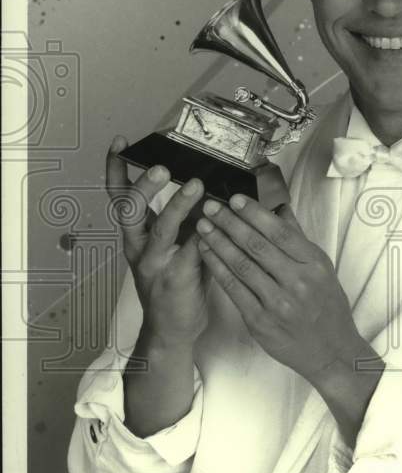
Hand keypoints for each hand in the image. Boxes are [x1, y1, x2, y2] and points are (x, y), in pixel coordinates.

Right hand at [107, 136, 208, 345]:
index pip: (120, 196)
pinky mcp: (175, 280)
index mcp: (137, 234)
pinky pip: (188, 253)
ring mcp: (154, 264)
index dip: (117, 170)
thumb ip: (186, 215)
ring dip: (177, 206)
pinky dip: (201, 235)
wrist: (174, 329)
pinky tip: (213, 222)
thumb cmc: (179, 280)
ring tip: (195, 186)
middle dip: (143, 187)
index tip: (120, 143)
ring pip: (161, 230)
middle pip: (130, 210)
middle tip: (160, 167)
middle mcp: (139, 246)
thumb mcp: (176, 242)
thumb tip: (208, 180)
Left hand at [195, 194, 371, 383]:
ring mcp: (278, 303)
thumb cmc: (327, 307)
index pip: (280, 232)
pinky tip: (206, 253)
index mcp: (314, 265)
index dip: (254, 214)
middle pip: (257, 246)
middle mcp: (297, 282)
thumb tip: (281, 209)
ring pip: (241, 265)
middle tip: (211, 207)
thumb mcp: (322, 269)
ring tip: (203, 226)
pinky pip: (233, 289)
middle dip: (230, 223)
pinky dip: (217, 268)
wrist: (330, 351)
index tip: (234, 199)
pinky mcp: (260, 321)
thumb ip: (299, 240)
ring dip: (218, 242)